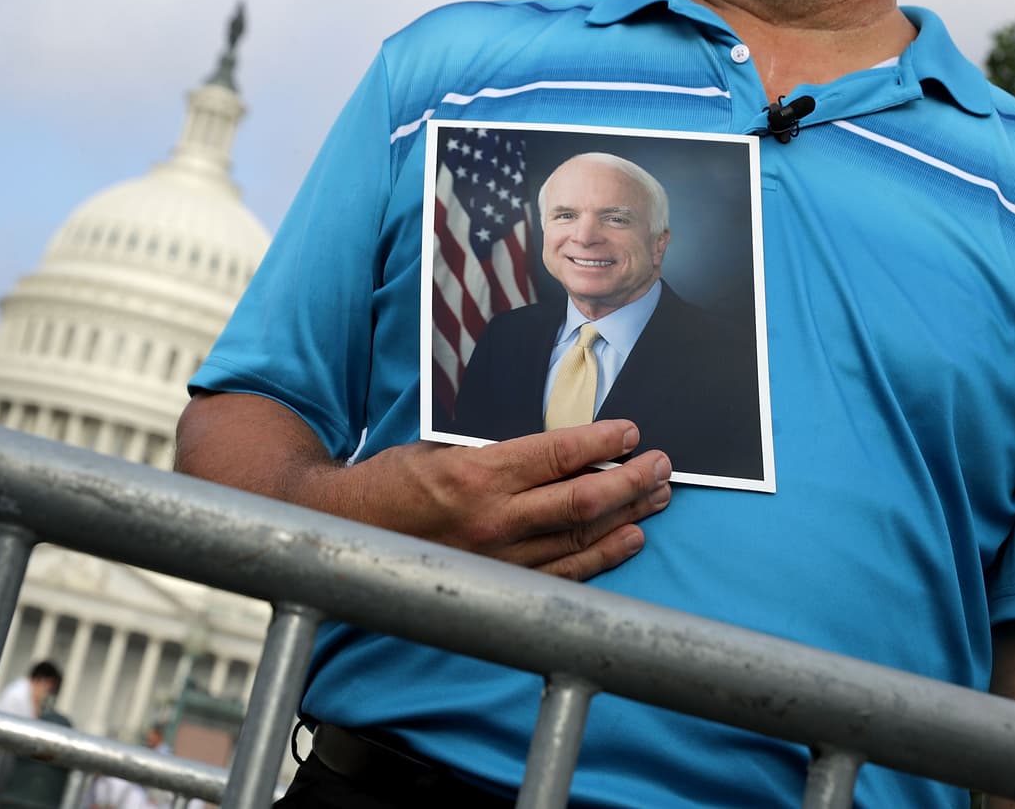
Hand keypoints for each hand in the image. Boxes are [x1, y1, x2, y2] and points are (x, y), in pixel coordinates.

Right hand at [177, 394, 671, 581]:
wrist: (352, 532)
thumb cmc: (394, 480)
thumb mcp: (441, 445)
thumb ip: (497, 446)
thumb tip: (559, 441)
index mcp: (477, 476)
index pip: (558, 455)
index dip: (601, 442)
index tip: (630, 431)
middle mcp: (494, 520)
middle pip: (583, 500)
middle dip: (631, 480)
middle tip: (662, 465)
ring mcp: (500, 559)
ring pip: (580, 539)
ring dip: (627, 516)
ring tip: (658, 496)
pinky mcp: (500, 583)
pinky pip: (564, 575)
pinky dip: (602, 558)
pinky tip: (629, 539)